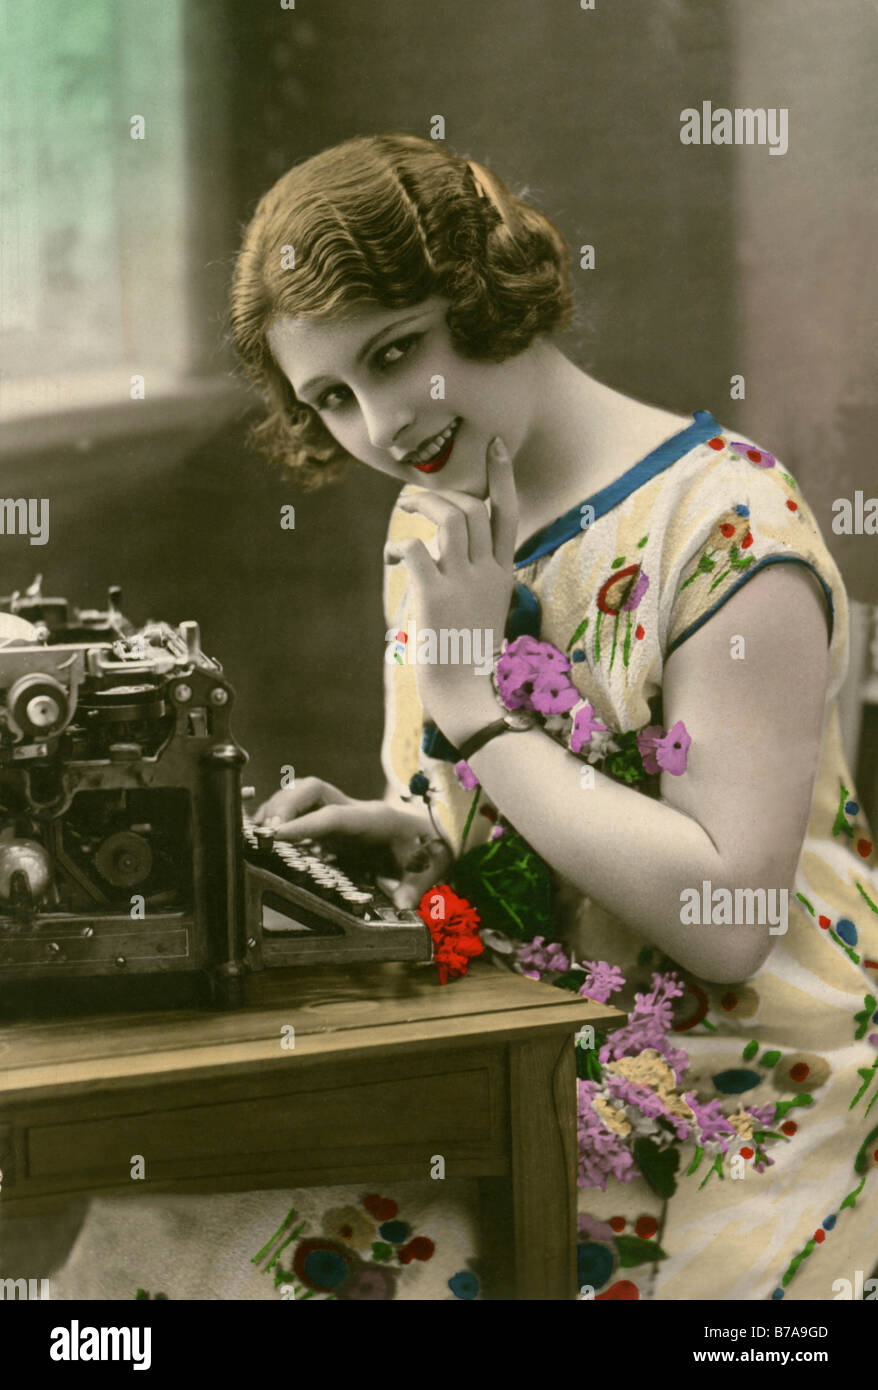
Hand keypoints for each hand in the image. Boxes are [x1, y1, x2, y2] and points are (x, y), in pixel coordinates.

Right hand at [252, 776, 451, 908]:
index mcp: (375, 819)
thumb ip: (417, 886)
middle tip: (265, 833)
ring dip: (279, 809)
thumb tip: (403, 904)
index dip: (304, 823)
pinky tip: (269, 837)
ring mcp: (343, 816)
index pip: (334, 816)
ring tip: (259, 834)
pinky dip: (283, 820)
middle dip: (285, 804)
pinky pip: (303, 812)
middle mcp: (355, 812)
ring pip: (303, 796)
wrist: (434, 838)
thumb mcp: (430, 868)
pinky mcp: (335, 826)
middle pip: (313, 789)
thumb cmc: (429, 851)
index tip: (276, 834)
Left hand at [384, 436, 517, 743]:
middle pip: (475, 508)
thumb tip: (439, 555)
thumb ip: (473, 579)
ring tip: (406, 512)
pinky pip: (416, 549)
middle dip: (444, 493)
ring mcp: (464, 583)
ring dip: (425, 507)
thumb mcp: (483, 611)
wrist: (466, 695)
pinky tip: (394, 560)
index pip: (509, 514)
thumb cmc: (469, 658)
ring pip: (451, 519)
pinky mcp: (436, 595)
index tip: (496, 446)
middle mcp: (488, 573)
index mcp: (503, 575)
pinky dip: (399, 547)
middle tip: (418, 497)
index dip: (502, 477)